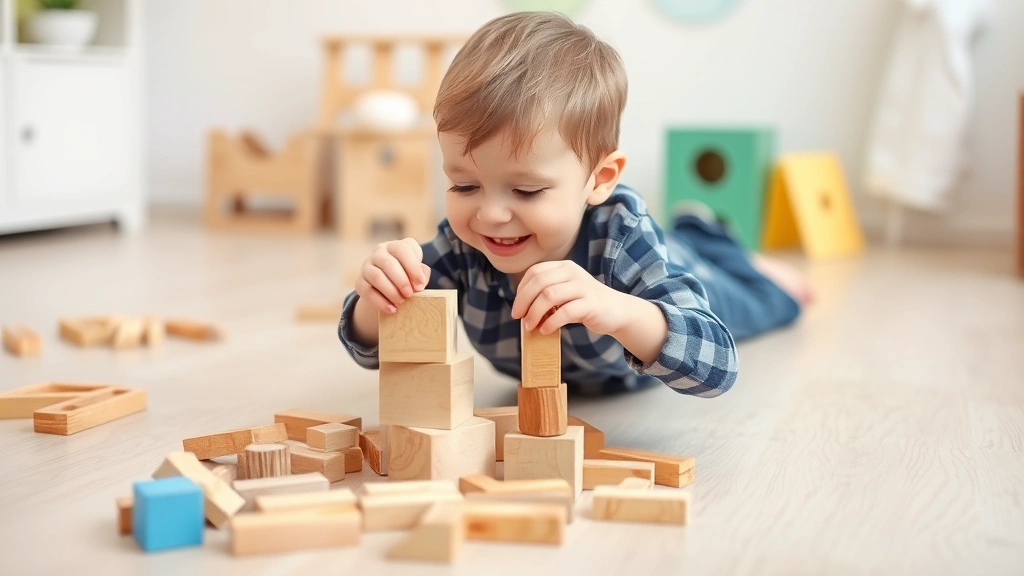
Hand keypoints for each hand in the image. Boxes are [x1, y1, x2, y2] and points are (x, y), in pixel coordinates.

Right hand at [355, 238, 430, 313]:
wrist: (389, 288)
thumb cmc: (408, 277)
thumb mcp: (417, 272)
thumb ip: (422, 273)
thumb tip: (420, 281)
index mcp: (395, 247)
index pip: (401, 249)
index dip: (412, 267)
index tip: (420, 284)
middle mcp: (379, 252)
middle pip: (388, 263)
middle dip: (401, 281)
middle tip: (410, 295)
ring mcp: (367, 266)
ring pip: (376, 276)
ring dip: (391, 291)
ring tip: (401, 302)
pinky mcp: (360, 282)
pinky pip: (367, 291)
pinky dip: (380, 302)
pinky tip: (392, 309)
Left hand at [511, 261, 625, 335]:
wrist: (616, 311)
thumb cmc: (585, 303)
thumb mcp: (565, 292)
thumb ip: (546, 294)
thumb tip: (521, 309)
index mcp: (564, 267)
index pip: (535, 272)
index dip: (521, 290)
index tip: (517, 307)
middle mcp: (573, 273)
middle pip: (539, 282)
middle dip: (523, 301)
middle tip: (517, 317)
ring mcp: (583, 287)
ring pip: (549, 296)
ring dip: (534, 313)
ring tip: (530, 326)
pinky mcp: (590, 304)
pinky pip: (564, 312)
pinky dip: (550, 323)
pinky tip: (545, 330)